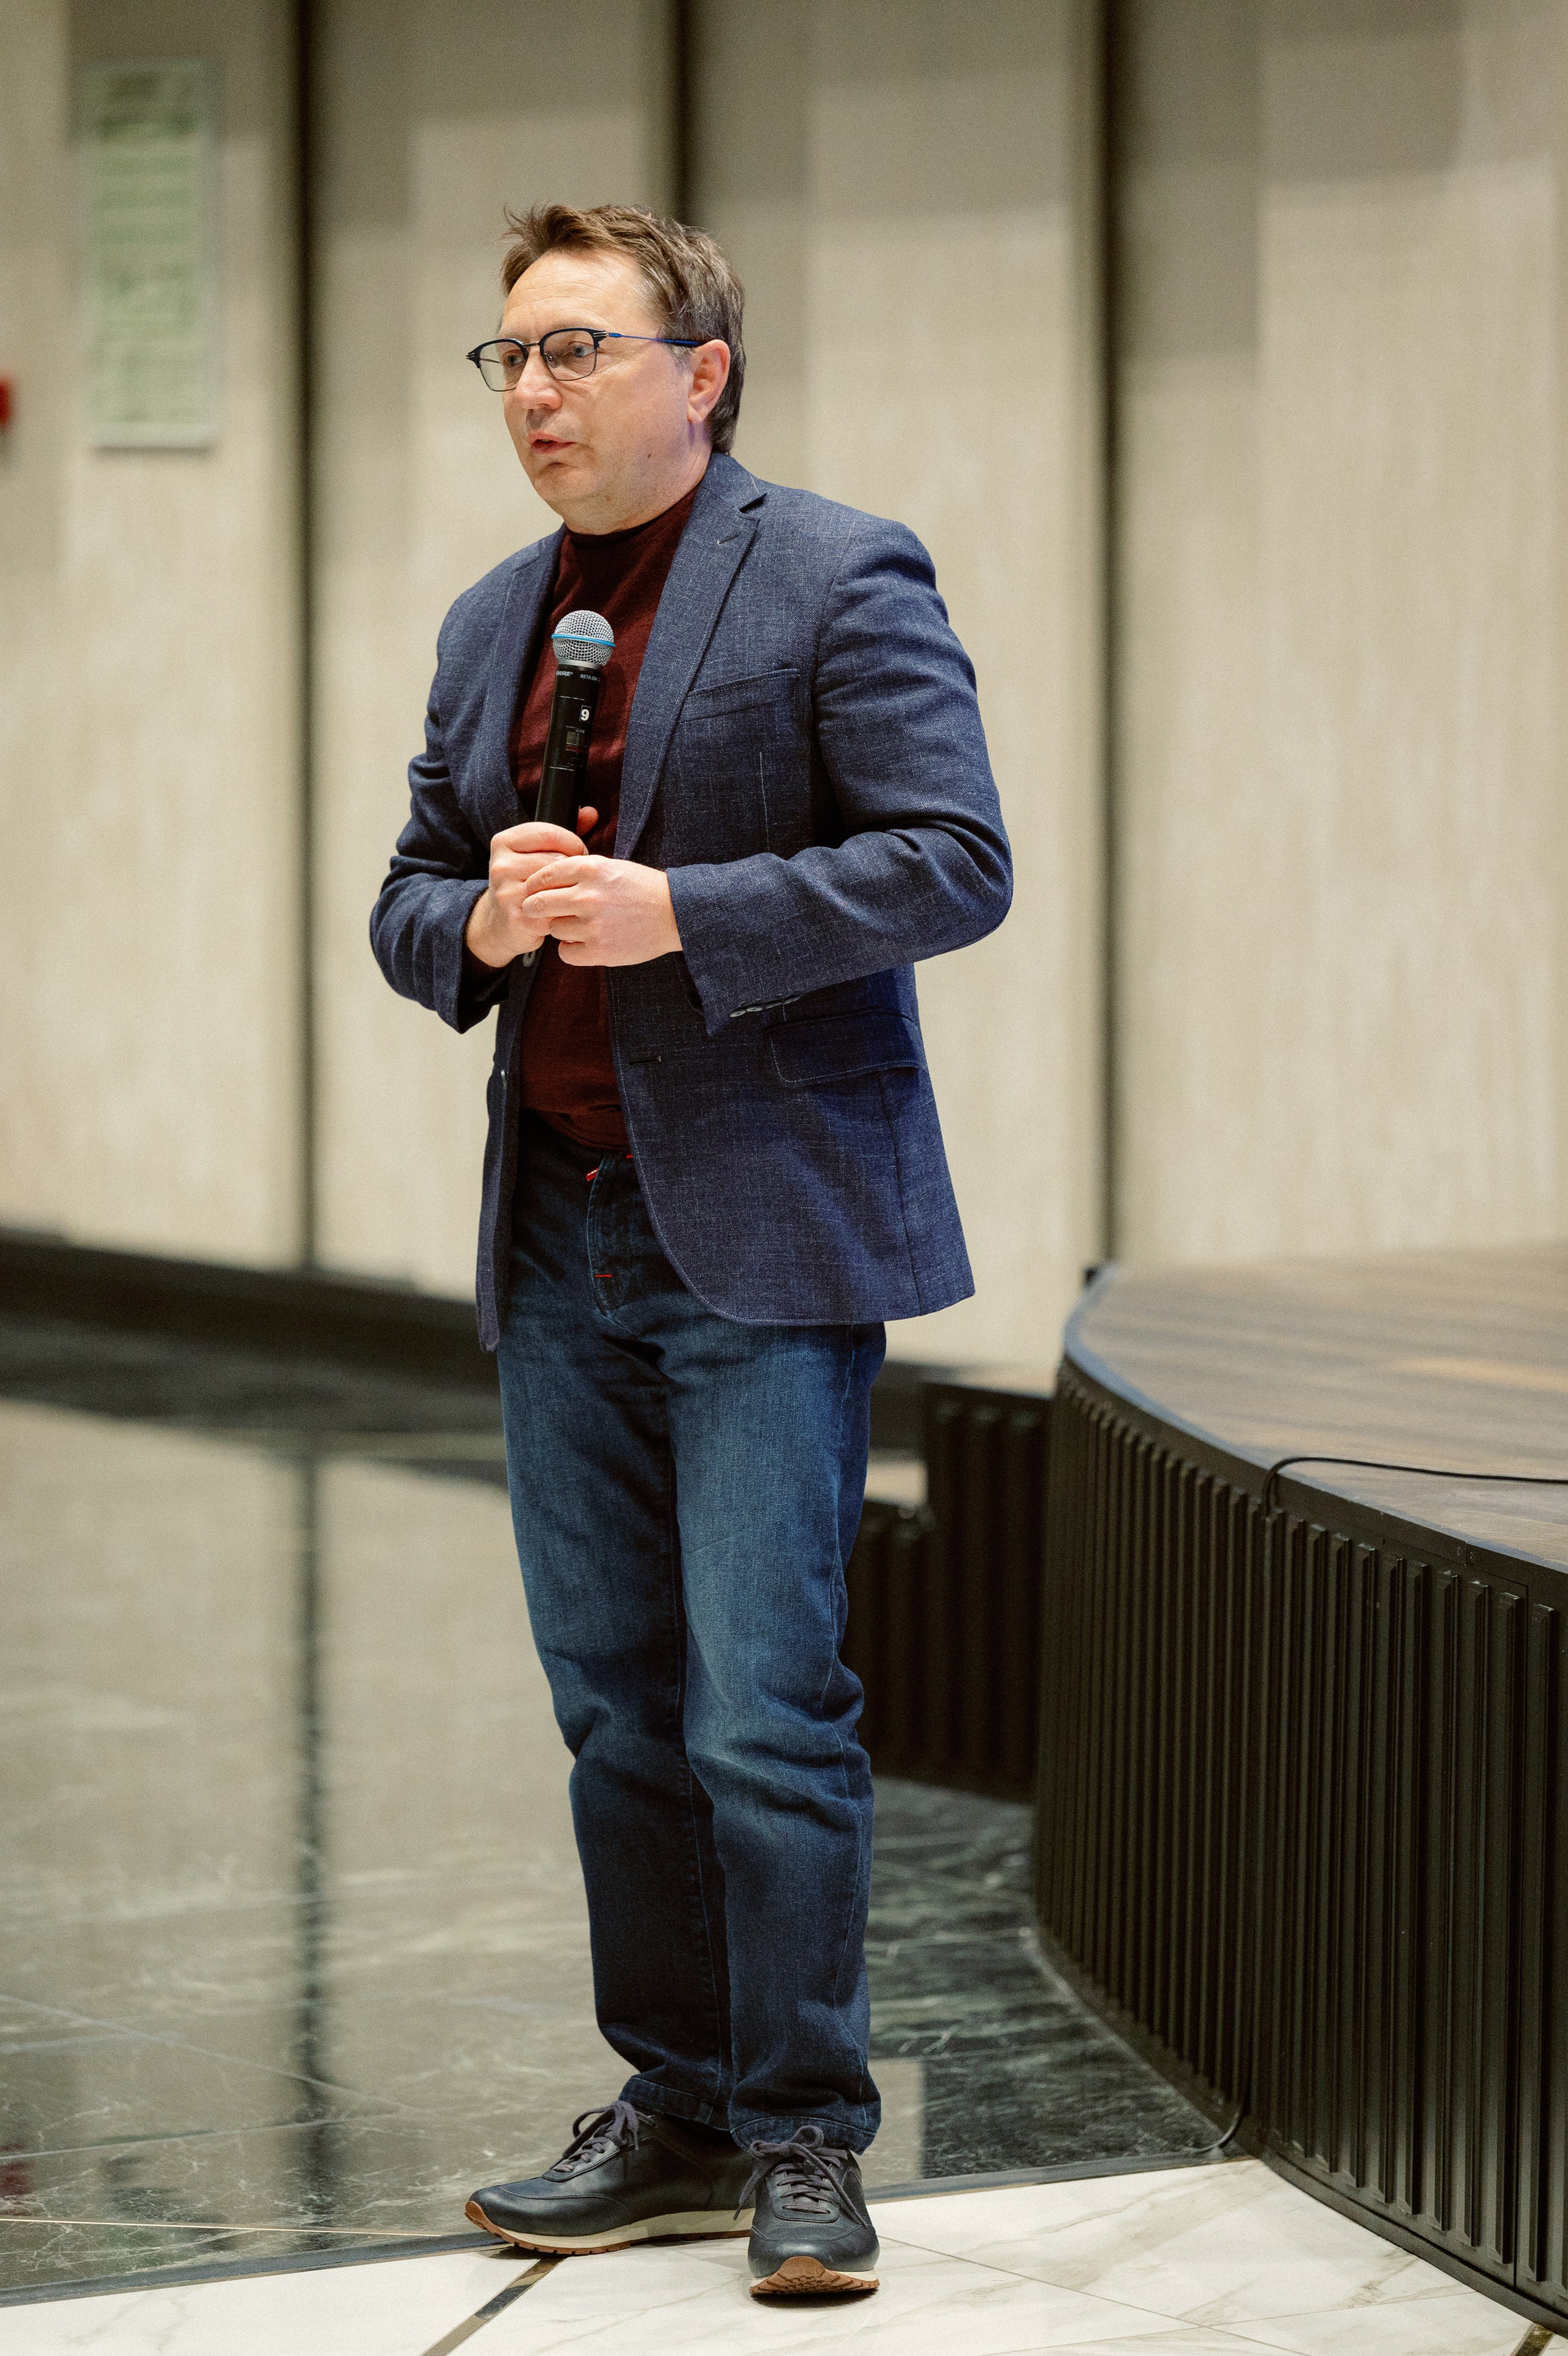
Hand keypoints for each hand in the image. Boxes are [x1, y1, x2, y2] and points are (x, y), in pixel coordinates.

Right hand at [465, 808, 597, 965]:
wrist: (501, 923)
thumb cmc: (524, 882)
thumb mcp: (534, 852)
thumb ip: (562, 832)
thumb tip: (592, 812)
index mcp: (503, 842)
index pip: (549, 833)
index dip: (573, 843)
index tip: (577, 855)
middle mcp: (500, 866)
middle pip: (556, 860)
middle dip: (573, 869)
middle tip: (576, 878)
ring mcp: (507, 893)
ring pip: (557, 885)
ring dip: (570, 890)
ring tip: (569, 893)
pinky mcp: (518, 918)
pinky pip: (555, 909)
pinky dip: (565, 911)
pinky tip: (563, 911)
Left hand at [520, 854, 682, 967]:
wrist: (674, 913)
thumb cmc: (642, 888)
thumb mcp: (611, 866)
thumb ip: (579, 870)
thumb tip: (543, 880)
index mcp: (590, 868)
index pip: (544, 875)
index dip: (535, 885)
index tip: (534, 891)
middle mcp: (588, 895)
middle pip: (538, 903)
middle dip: (534, 907)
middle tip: (538, 911)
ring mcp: (593, 924)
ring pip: (553, 928)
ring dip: (560, 928)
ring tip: (579, 926)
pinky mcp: (600, 949)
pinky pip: (565, 953)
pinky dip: (571, 949)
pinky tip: (583, 943)